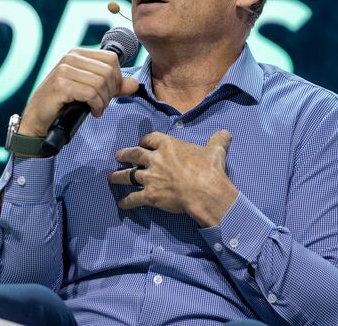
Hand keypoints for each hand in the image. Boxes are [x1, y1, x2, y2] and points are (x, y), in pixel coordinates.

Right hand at [19, 48, 139, 136]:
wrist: (38, 119)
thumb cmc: (64, 103)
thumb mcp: (91, 91)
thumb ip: (113, 86)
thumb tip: (134, 84)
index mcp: (77, 53)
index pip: (111, 59)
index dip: (117, 78)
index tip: (109, 93)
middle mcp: (70, 57)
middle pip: (108, 71)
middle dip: (111, 92)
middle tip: (102, 104)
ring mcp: (64, 70)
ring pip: (101, 83)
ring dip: (104, 101)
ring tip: (96, 108)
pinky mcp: (61, 85)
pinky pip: (91, 93)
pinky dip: (97, 105)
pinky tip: (92, 111)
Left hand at [108, 130, 238, 226]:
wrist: (205, 191)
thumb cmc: (209, 169)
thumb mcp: (215, 151)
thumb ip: (217, 141)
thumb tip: (226, 133)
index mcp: (168, 145)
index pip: (150, 138)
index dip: (145, 141)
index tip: (142, 143)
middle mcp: (155, 159)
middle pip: (134, 154)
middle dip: (124, 155)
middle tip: (118, 156)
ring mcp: (150, 177)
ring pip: (128, 175)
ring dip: (118, 176)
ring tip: (110, 177)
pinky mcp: (150, 195)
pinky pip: (134, 198)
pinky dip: (126, 202)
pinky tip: (121, 204)